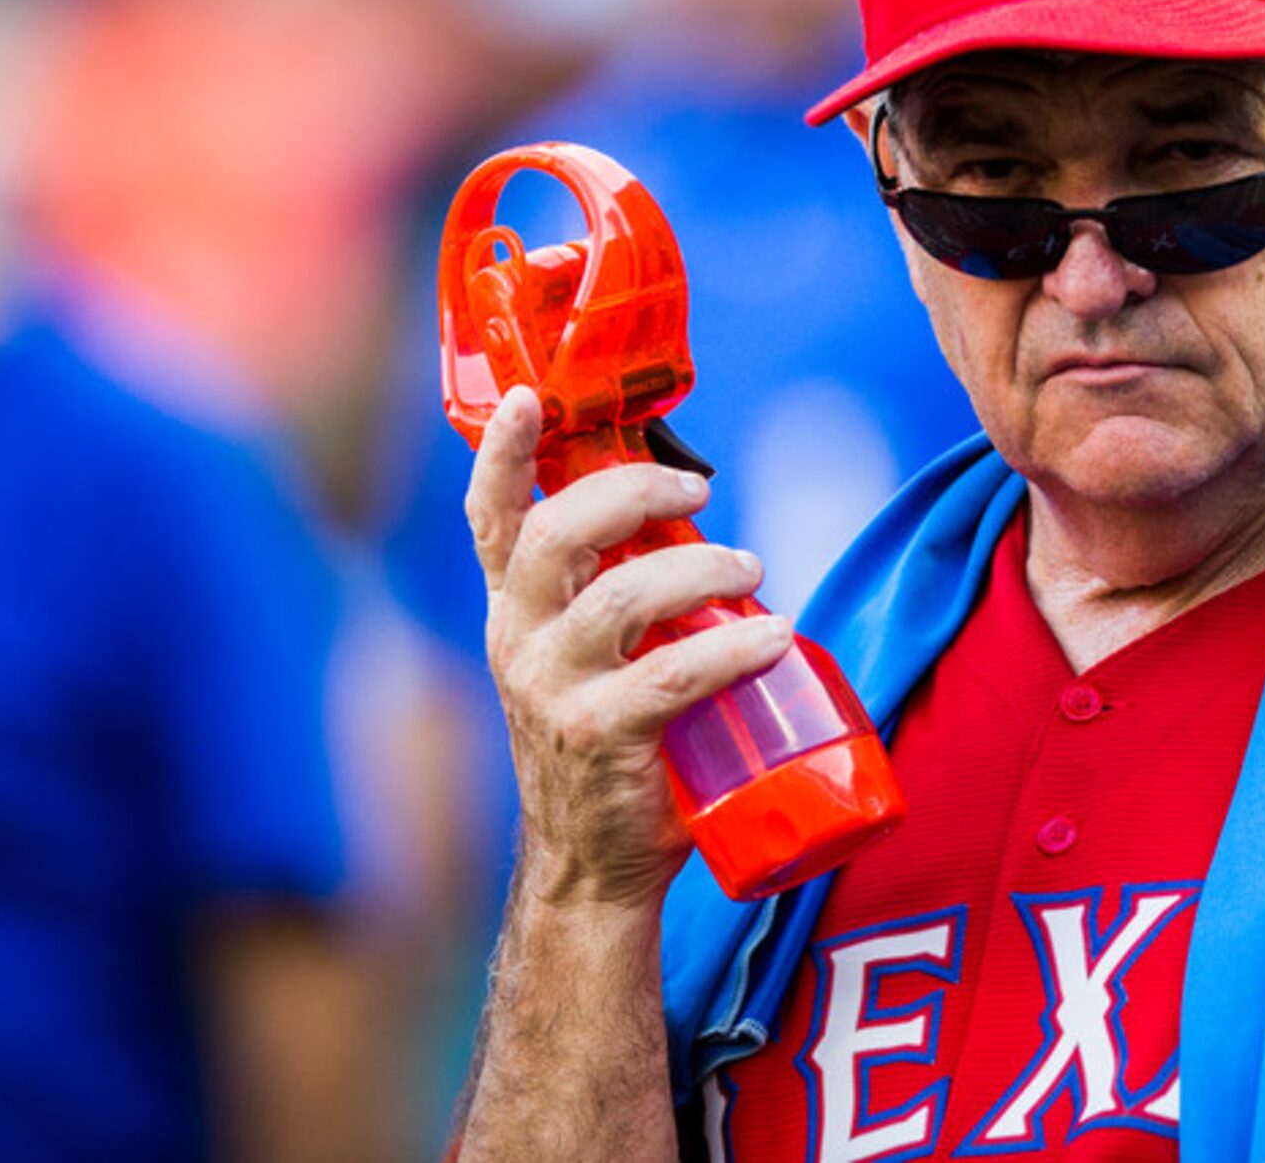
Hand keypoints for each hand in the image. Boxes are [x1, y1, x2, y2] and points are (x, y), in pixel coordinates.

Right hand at [465, 387, 793, 913]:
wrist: (591, 866)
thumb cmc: (610, 745)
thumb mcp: (590, 659)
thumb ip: (615, 595)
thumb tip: (697, 527)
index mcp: (513, 611)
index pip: (491, 518)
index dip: (504, 452)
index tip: (532, 397)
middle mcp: (517, 640)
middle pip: (557, 534)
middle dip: (634, 492)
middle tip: (698, 491)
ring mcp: (551, 689)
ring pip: (620, 596)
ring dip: (700, 569)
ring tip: (751, 568)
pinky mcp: (596, 736)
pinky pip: (669, 675)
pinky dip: (732, 646)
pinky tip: (774, 635)